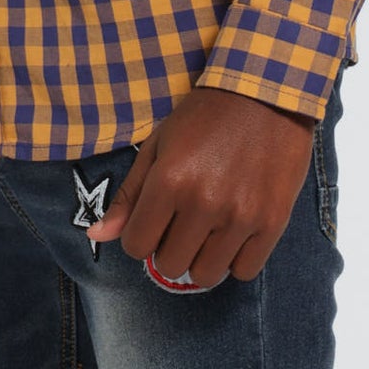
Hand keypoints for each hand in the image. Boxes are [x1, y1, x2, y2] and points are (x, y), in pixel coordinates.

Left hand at [86, 84, 315, 285]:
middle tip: (184, 221)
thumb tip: (97, 236)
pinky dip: (236, 258)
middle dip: (170, 247)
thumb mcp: (160, 143)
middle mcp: (202, 203)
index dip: (141, 235)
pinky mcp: (272, 223)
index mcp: (169, 180)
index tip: (156, 218)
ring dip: (202, 258)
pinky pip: (244, 272)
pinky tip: (235, 232)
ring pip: (205, 276)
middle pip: (169, 266)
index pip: (136, 246)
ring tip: (210, 229)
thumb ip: (130, 193)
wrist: (266, 91)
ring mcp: (240, 216)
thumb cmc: (207, 115)